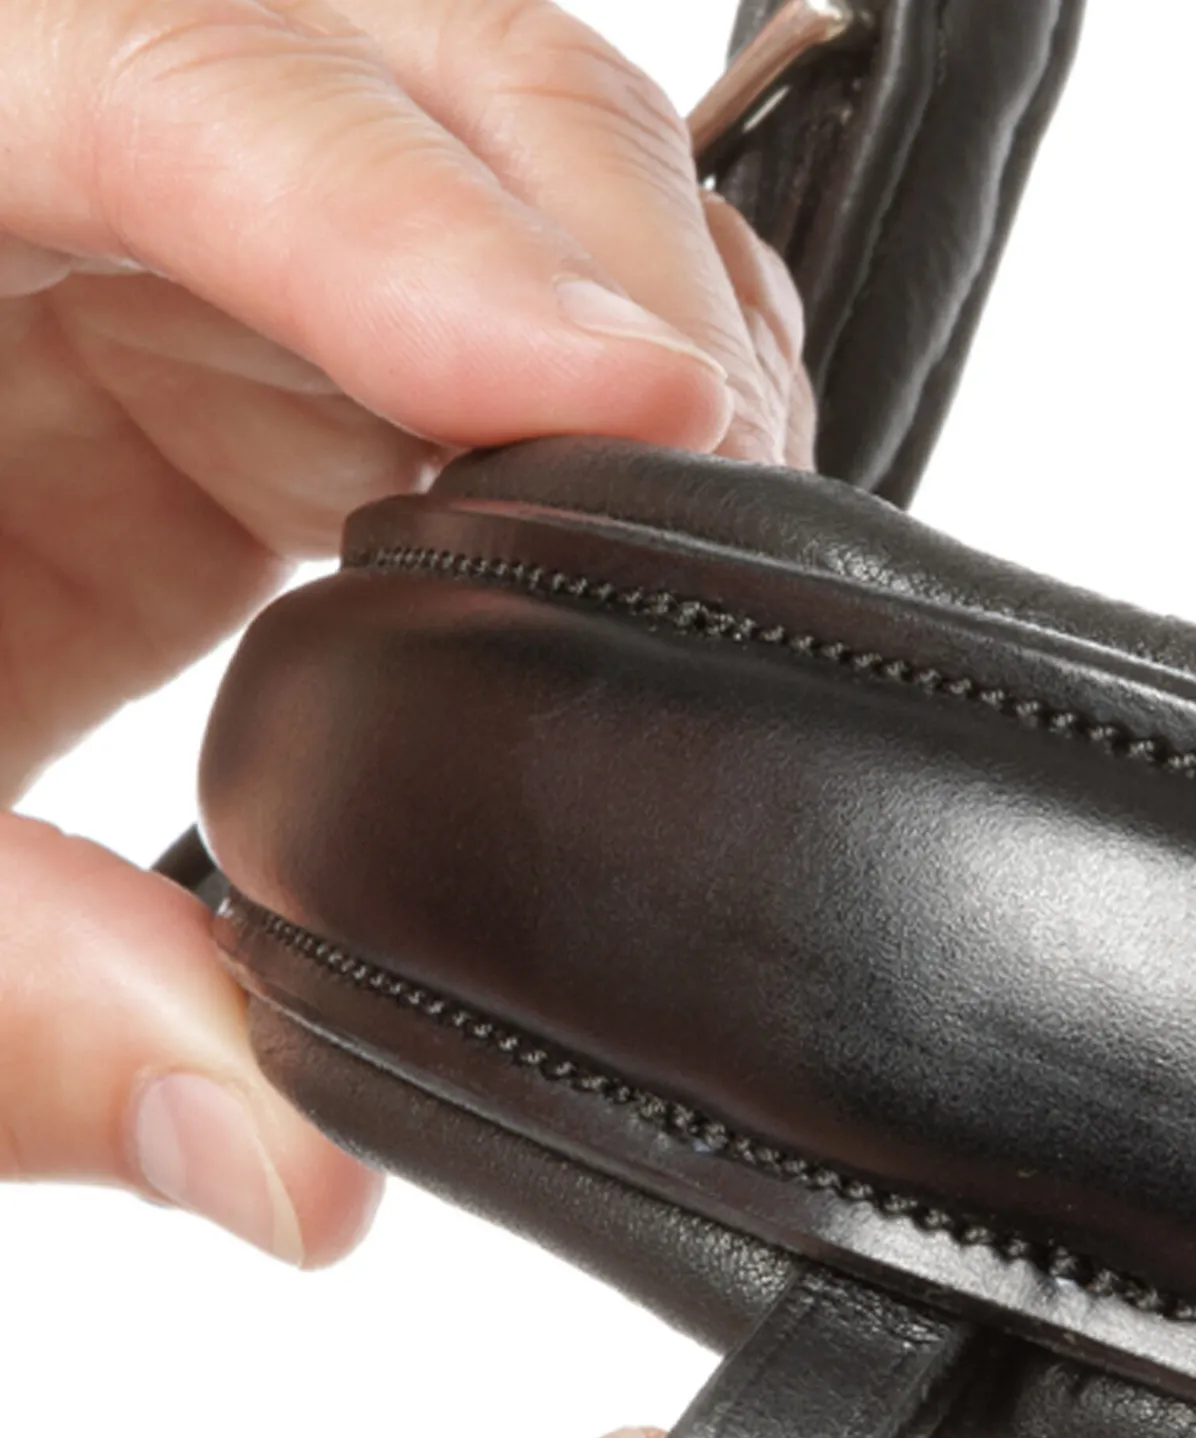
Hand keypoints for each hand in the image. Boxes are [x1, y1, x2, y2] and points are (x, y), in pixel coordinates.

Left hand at [0, 0, 810, 1264]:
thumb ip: (1, 1000)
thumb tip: (288, 1159)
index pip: (143, 71)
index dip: (397, 216)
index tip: (620, 393)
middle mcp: (15, 157)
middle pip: (364, 52)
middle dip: (584, 240)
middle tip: (714, 473)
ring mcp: (128, 254)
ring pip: (463, 166)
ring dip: (623, 332)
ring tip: (700, 530)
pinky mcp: (214, 372)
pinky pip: (455, 332)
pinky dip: (582, 435)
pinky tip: (628, 555)